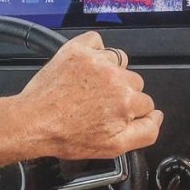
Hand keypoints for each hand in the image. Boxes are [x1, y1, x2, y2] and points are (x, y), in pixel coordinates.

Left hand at [11, 32, 162, 159]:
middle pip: (134, 81)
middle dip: (121, 93)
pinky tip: (85, 67)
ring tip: (90, 88)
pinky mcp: (78, 50)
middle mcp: (114, 77)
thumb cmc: (66, 135)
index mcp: (126, 101)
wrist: (33, 122)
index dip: (130, 112)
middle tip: (99, 106)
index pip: (145, 103)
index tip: (114, 115)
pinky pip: (97, 41)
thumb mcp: (113, 148)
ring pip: (119, 61)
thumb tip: (157, 116)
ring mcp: (96, 61)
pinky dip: (94, 50)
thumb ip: (145, 132)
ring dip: (110, 72)